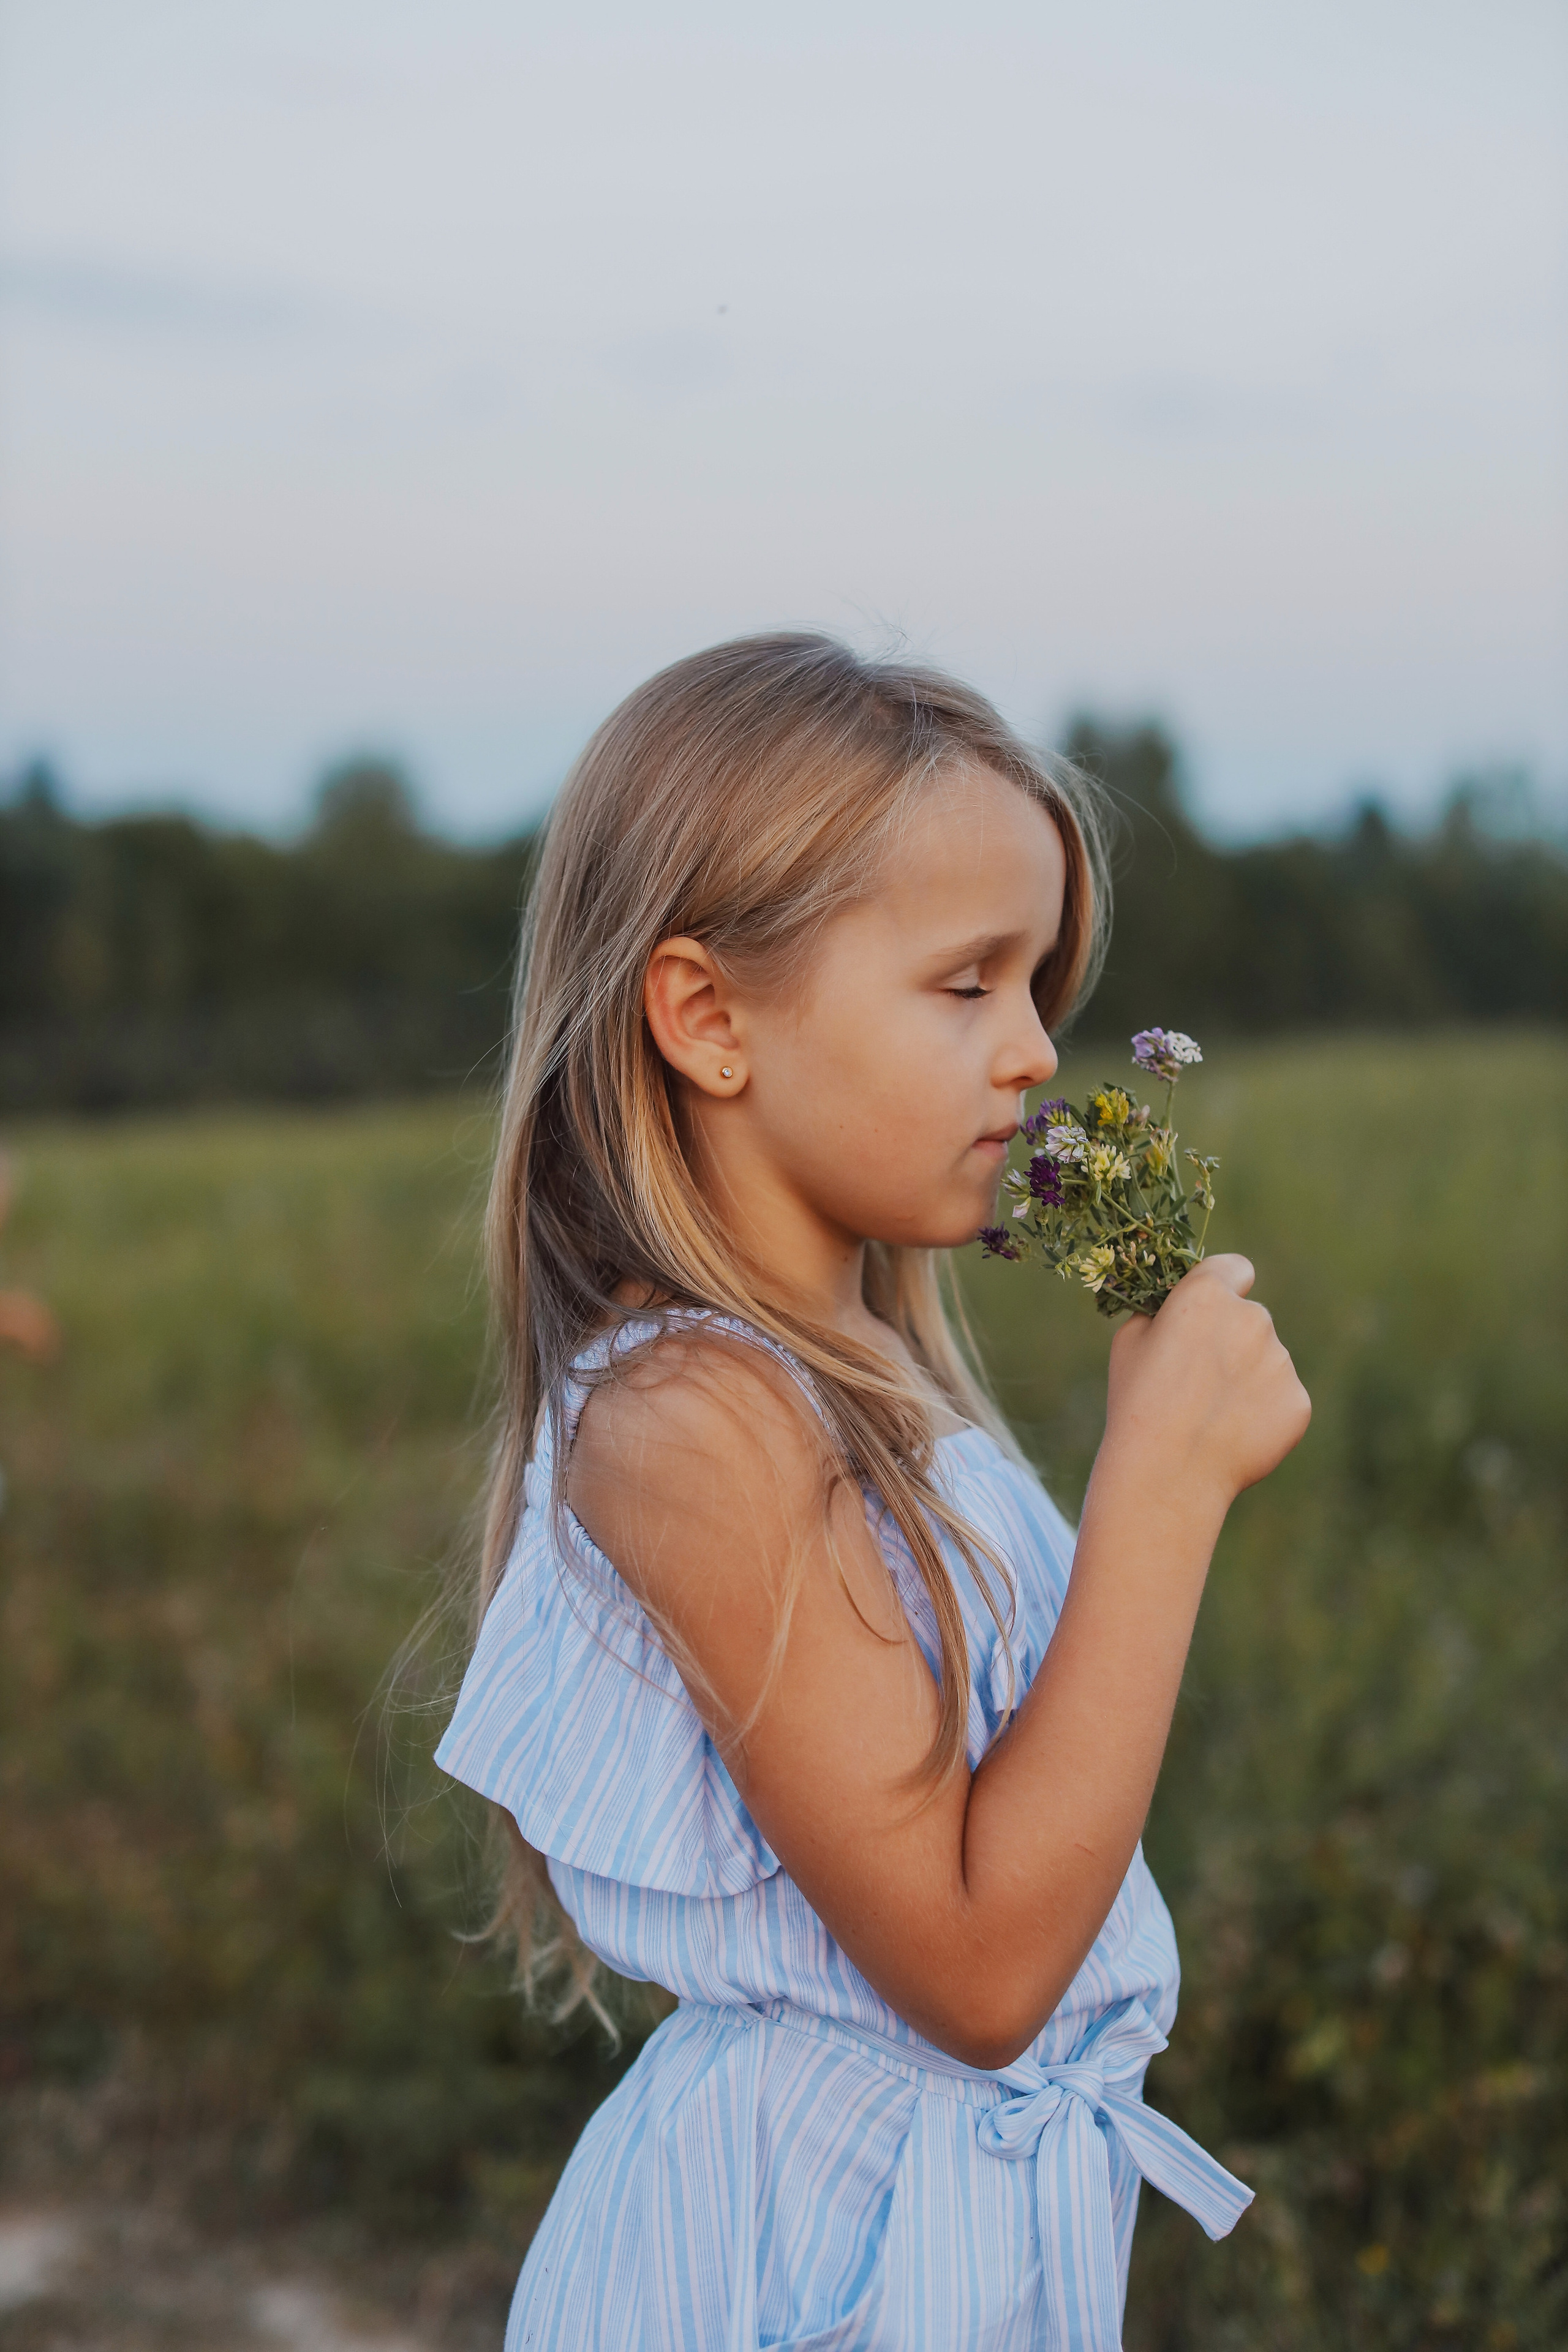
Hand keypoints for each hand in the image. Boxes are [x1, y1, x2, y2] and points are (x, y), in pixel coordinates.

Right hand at [1103, 1253, 1310, 1509]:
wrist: (1168, 1472)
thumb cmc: (1138, 1403)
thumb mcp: (1130, 1341)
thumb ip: (1164, 1312)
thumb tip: (1180, 1309)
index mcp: (1208, 1295)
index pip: (1235, 1268)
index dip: (1222, 1286)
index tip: (1210, 1310)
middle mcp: (1253, 1319)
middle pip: (1250, 1318)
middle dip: (1231, 1339)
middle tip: (1199, 1380)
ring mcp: (1281, 1361)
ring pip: (1267, 1359)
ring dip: (1247, 1377)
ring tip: (1211, 1415)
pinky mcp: (1298, 1402)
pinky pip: (1281, 1397)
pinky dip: (1263, 1411)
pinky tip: (1232, 1433)